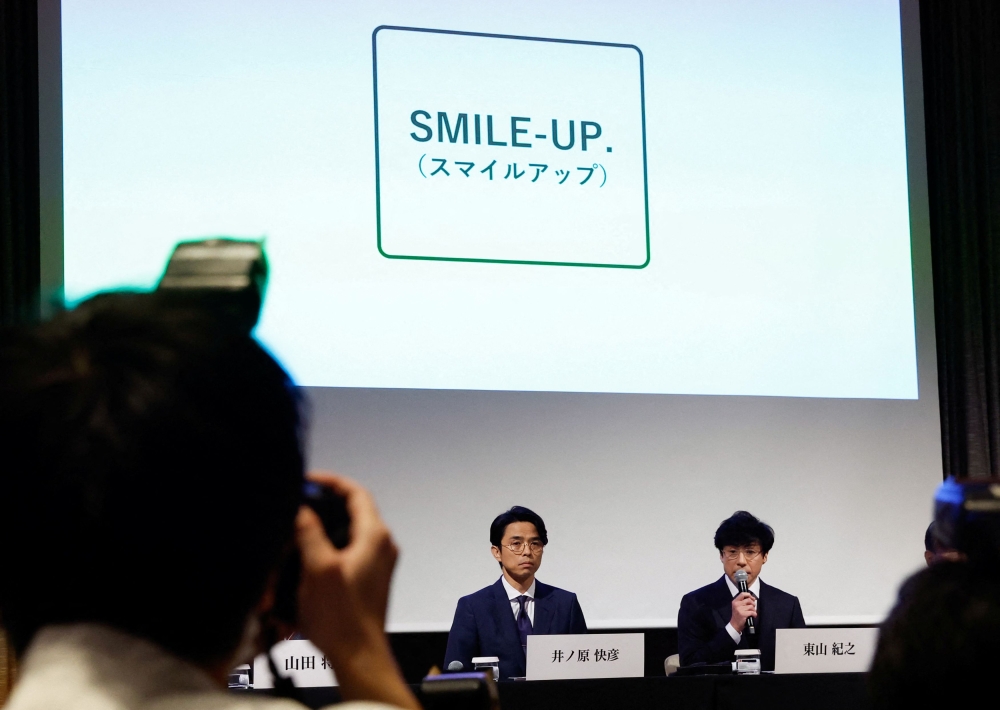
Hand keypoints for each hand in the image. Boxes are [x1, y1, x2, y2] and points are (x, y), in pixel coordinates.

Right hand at [295, 472, 417, 709]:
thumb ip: (309, 532)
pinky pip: (345, 552)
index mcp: (374, 536)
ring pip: (346, 532)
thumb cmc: (343, 620)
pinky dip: (325, 550)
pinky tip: (304, 562)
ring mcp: (376, 563)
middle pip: (351, 510)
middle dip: (322, 506)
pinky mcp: (367, 578)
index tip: (309, 480)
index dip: (331, 481)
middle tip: (299, 505)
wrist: (358, 656)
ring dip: (321, 531)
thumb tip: (302, 508)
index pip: (356, 492)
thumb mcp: (318, 569)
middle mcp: (381, 546)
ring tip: (297, 534)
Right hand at [730, 592, 756, 631]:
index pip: (742, 594)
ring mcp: (739, 609)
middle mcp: (736, 604)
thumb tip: (753, 598)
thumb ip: (743, 602)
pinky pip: (752, 612)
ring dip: (754, 610)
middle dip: (753, 604)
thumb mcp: (737, 606)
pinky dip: (754, 614)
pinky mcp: (743, 614)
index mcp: (735, 601)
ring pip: (751, 606)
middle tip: (753, 607)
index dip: (749, 595)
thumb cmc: (737, 615)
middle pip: (748, 600)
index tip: (752, 598)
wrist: (735, 624)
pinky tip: (753, 615)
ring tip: (752, 612)